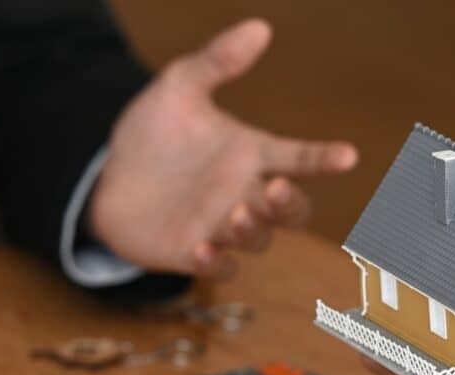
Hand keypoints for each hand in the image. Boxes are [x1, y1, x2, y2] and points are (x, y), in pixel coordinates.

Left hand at [90, 18, 358, 276]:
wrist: (107, 176)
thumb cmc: (153, 134)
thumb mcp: (179, 88)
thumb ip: (217, 61)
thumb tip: (258, 26)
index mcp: (251, 155)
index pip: (299, 157)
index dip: (324, 158)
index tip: (347, 155)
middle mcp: (245, 194)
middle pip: (292, 210)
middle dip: (291, 204)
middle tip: (275, 187)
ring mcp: (222, 228)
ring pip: (258, 239)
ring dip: (252, 230)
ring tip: (233, 213)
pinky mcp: (194, 254)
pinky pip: (219, 268)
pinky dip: (216, 262)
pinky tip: (201, 247)